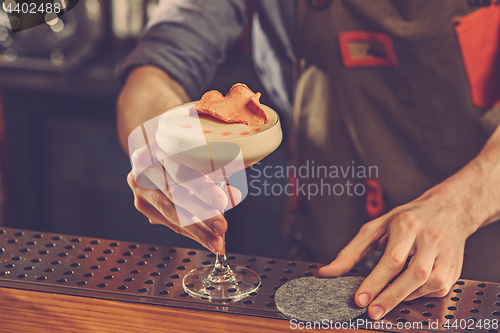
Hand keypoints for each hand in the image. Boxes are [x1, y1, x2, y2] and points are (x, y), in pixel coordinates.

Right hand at [127, 137, 241, 253]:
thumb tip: (235, 196)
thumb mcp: (198, 153)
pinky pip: (168, 221)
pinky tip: (205, 238)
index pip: (181, 171)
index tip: (221, 201)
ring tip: (216, 241)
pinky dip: (188, 230)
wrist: (155, 151)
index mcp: (159, 146)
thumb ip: (217, 172)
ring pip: (170, 212)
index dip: (202, 188)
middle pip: (174, 193)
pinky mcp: (141, 203)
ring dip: (196, 229)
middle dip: (201, 213)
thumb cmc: (182, 150)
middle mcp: (145, 165)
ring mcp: (140, 185)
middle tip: (221, 226)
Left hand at [318, 186, 474, 319]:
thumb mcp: (375, 227)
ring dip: (405, 297)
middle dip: (391, 297)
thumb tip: (327, 272)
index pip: (391, 259)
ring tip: (386, 301)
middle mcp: (429, 239)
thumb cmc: (408, 219)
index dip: (375, 282)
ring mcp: (445, 254)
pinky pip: (438, 289)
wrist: (448, 210)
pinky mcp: (455, 268)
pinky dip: (419, 295)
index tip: (360, 299)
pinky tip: (406, 292)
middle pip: (413, 274)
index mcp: (406, 226)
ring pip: (429, 284)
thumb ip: (351, 251)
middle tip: (372, 311)